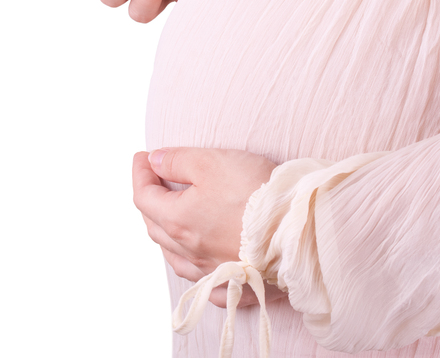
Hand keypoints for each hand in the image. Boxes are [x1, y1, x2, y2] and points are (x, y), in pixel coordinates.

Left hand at [132, 148, 283, 307]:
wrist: (299, 227)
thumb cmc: (256, 192)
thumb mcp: (211, 162)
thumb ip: (177, 161)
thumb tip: (153, 161)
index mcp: (179, 220)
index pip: (144, 196)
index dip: (140, 173)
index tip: (142, 156)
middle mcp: (190, 250)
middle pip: (155, 226)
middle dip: (150, 199)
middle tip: (154, 178)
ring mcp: (212, 270)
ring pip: (175, 255)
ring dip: (166, 232)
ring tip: (169, 215)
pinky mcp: (236, 283)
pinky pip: (204, 281)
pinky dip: (193, 266)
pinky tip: (197, 262)